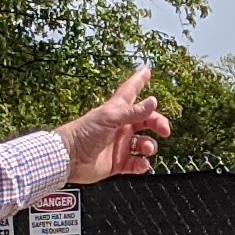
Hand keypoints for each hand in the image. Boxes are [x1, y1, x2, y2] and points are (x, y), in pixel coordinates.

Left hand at [59, 64, 170, 186]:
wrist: (69, 158)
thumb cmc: (84, 133)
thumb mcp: (111, 118)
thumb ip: (134, 112)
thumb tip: (153, 101)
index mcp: (116, 111)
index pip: (130, 92)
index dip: (139, 81)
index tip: (147, 70)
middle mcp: (120, 127)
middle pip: (146, 121)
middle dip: (158, 124)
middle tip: (164, 130)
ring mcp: (119, 145)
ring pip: (144, 143)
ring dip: (149, 146)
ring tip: (145, 148)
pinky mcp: (118, 163)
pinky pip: (136, 163)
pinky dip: (142, 164)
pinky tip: (141, 163)